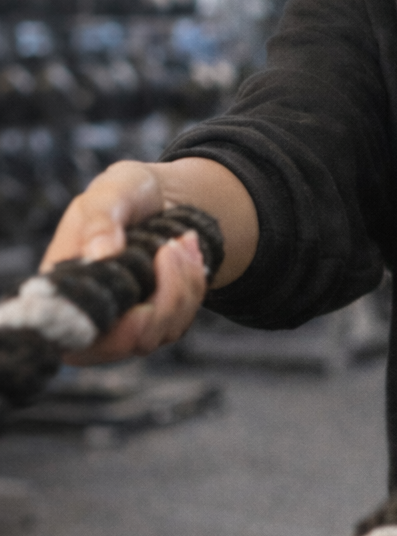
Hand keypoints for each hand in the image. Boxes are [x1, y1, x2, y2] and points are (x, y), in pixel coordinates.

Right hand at [41, 161, 207, 362]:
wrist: (162, 198)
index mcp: (64, 287)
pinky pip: (181, 322)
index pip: (71, 339)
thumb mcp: (112, 191)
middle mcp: (91, 314)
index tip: (142, 311)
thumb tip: (100, 255)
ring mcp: (125, 323)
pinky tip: (189, 250)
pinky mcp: (156, 322)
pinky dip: (193, 285)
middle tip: (170, 250)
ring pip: (159, 334)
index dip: (107, 339)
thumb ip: (101, 219)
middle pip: (124, 344)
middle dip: (160, 303)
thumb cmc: (126, 193)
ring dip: (181, 286)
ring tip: (181, 242)